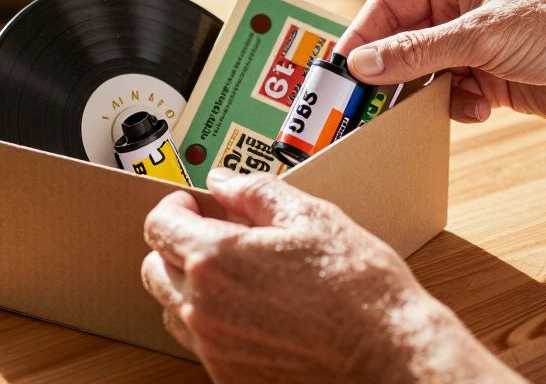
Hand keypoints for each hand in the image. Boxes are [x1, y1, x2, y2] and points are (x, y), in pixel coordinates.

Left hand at [141, 169, 521, 382]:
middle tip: (209, 233)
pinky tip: (251, 310)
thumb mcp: (311, 218)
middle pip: (154, 269)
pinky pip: (201, 345)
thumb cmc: (360, 290)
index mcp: (217, 259)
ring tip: (233, 274)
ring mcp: (215, 349)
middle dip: (175, 245)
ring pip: (173, 311)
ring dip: (188, 286)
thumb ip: (255, 193)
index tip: (191, 203)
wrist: (390, 356)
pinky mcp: (231, 378)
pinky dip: (212, 323)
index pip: (159, 225)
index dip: (173, 206)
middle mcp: (205, 308)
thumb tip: (224, 181)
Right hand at [335, 0, 545, 123]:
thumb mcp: (480, 36)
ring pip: (423, 75)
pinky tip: (479, 109)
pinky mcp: (489, 81)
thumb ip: (417, 51)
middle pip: (401, 43)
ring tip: (431, 105)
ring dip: (425, 94)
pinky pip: (450, 98)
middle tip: (367, 98)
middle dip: (390, 71)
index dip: (362, 34)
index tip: (342, 65)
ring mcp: (473, 49)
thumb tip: (363, 62)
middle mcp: (459, 14)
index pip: (389, 5)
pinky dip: (457, 108)